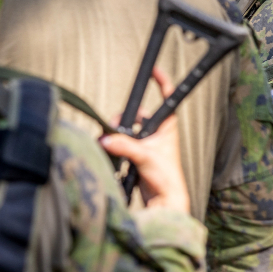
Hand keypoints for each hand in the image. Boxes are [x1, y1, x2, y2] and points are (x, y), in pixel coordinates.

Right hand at [99, 67, 189, 213]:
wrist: (164, 200)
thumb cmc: (166, 179)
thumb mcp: (145, 157)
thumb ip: (124, 146)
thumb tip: (105, 138)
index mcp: (166, 128)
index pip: (167, 99)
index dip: (162, 83)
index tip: (154, 71)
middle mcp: (157, 133)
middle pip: (137, 114)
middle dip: (123, 118)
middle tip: (116, 128)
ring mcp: (146, 143)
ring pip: (126, 128)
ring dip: (117, 134)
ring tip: (114, 144)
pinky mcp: (136, 154)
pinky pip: (121, 142)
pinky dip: (115, 144)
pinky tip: (113, 152)